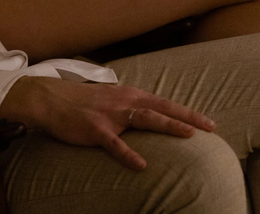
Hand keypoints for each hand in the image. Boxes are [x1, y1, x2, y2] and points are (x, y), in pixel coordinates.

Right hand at [0, 76, 215, 170]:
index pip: (164, 103)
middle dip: (187, 117)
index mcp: (128, 94)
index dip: (187, 112)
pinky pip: (114, 144)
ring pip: (144, 119)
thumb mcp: (109, 97)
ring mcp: (109, 115)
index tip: (209, 122)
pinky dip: (128, 154)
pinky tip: (141, 164)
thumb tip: (147, 115)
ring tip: (188, 135)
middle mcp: (123, 101)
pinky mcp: (94, 129)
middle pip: (161, 108)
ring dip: (167, 126)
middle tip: (210, 127)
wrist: (48, 99)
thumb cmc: (79, 101)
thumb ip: (128, 105)